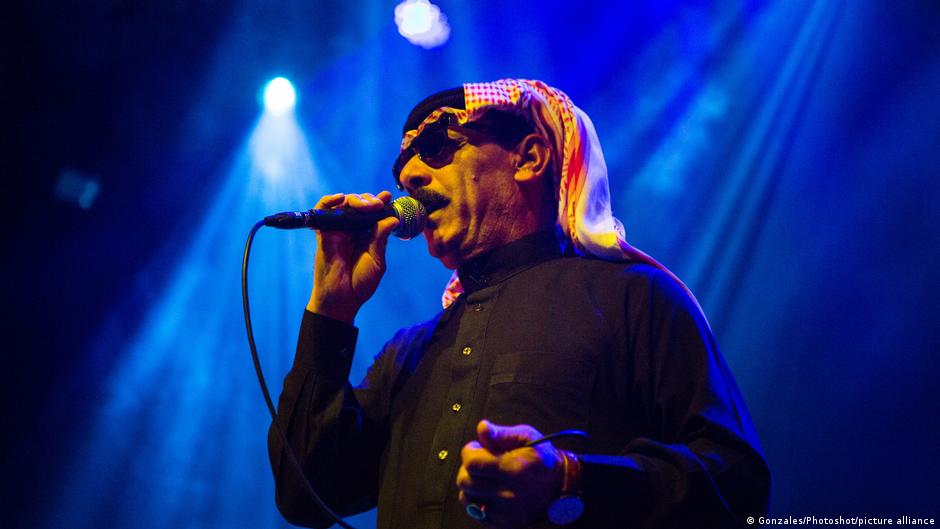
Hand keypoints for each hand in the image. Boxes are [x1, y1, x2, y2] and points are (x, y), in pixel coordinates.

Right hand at [307, 191, 399, 323]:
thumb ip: (381, 239)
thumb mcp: (377, 260)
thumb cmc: (361, 283)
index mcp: (369, 235)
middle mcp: (354, 230)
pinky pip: (323, 212)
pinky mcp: (324, 233)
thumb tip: (393, 219)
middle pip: (360, 205)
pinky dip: (329, 202)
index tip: (388, 196)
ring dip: (355, 200)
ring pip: (344, 205)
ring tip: (365, 205)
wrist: (342, 300)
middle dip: (369, 200)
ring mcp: (338, 230)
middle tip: (377, 205)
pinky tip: (339, 199)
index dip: (381, 203)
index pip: (375, 213)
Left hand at [456, 420, 564, 527]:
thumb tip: (481, 428)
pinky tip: (489, 491)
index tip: (477, 448)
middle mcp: (508, 494)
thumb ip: (502, 433)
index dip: (469, 452)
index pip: (472, 463)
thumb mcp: (527, 437)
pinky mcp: (504, 522)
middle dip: (467, 468)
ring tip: (484, 477)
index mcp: (513, 469)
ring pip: (466, 498)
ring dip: (470, 485)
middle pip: (465, 481)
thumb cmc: (542, 458)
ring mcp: (505, 511)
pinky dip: (478, 500)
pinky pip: (476, 512)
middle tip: (481, 462)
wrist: (560, 485)